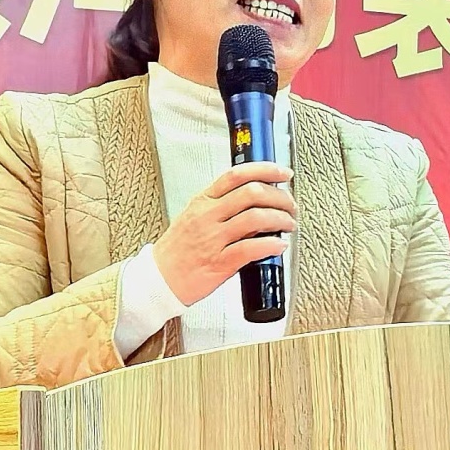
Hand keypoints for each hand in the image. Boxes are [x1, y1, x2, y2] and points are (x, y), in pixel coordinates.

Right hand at [152, 162, 294, 306]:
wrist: (158, 279)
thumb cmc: (177, 250)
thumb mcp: (195, 216)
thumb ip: (223, 206)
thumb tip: (258, 202)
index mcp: (203, 200)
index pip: (236, 174)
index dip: (265, 169)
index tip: (283, 172)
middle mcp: (208, 216)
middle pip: (252, 193)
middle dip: (279, 196)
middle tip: (290, 204)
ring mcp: (212, 239)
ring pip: (256, 218)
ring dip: (281, 219)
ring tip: (289, 224)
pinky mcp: (218, 263)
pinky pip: (251, 248)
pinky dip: (271, 245)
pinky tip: (279, 245)